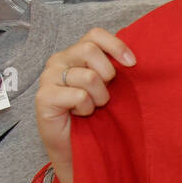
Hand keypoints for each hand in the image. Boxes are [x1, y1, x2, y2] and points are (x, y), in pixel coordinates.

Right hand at [35, 28, 135, 182]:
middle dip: (107, 75)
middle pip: (90, 50)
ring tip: (92, 107)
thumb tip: (137, 58)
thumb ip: (116, 68)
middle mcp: (59, 61)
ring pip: (88, 76)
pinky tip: (80, 114)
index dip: (116, 46)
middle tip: (106, 95)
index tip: (133, 64)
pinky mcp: (44, 98)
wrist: (82, 147)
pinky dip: (86, 108)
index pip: (95, 35)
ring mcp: (48, 78)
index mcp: (76, 54)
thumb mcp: (112, 87)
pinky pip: (78, 95)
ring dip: (99, 97)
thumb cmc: (99, 116)